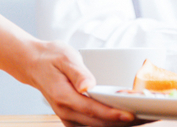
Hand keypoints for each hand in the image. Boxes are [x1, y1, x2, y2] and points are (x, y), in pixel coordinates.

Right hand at [21, 39, 135, 126]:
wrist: (33, 63)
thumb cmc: (50, 57)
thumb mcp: (65, 56)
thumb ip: (78, 72)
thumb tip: (88, 85)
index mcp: (64, 96)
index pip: (93, 109)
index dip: (113, 114)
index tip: (131, 114)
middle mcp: (65, 110)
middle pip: (97, 123)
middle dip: (121, 122)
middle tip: (144, 117)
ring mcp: (66, 116)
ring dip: (115, 125)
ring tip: (137, 120)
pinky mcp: (70, 117)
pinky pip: (89, 126)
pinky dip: (105, 124)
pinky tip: (120, 120)